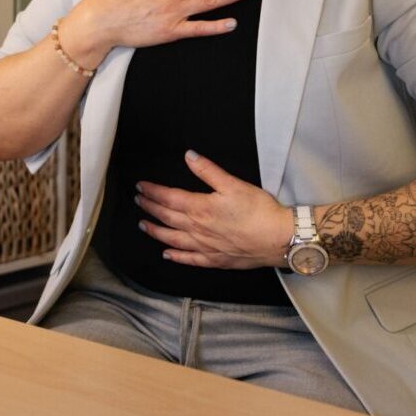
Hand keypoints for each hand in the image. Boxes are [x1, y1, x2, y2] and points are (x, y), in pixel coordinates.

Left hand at [134, 150, 293, 268]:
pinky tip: (167, 254)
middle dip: (150, 208)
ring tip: (143, 226)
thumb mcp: (233, 184)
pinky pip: (189, 259)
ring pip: (173, 239)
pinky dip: (176, 256)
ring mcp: (205, 247)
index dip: (153, 191)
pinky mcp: (215, 259)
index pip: (169, 198)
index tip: (141, 186)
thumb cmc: (258, 210)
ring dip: (156, 231)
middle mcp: (198, 229)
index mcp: (201, 208)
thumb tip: (189, 156)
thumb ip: (208, 170)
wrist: (277, 239)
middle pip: (167, 217)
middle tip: (138, 201)